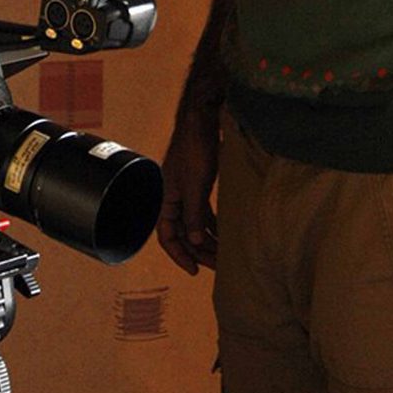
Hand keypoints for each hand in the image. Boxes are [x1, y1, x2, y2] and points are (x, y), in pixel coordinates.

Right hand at [158, 106, 220, 274]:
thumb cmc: (195, 149)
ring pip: (195, 224)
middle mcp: (173, 198)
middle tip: (218, 267)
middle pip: (183, 234)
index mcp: (166, 200)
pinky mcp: (199, 185)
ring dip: (208, 239)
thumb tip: (195, 241)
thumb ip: (194, 214)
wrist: (202, 121)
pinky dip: (213, 224)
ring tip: (225, 254)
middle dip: (199, 251)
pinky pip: (204, 212)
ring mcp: (187, 192)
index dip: (179, 255)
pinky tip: (226, 233)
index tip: (195, 271)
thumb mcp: (195, 185)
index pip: (167, 236)